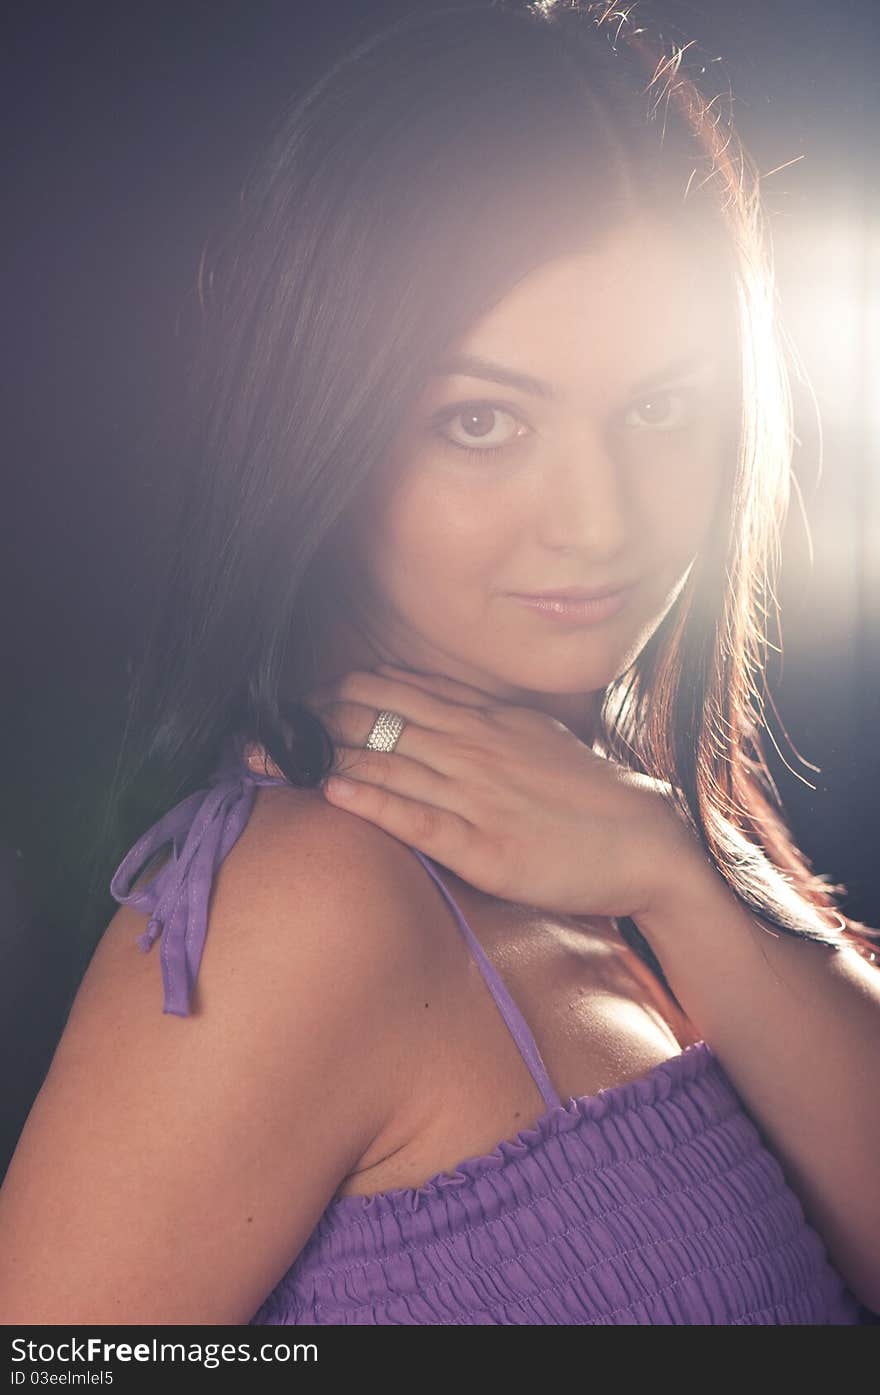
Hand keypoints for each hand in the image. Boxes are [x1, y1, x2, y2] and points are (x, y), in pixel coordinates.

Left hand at [280, 661, 700, 919]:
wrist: (648, 840)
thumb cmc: (587, 793)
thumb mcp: (531, 736)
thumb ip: (478, 717)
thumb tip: (423, 699)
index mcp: (481, 720)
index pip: (391, 689)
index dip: (331, 692)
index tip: (288, 702)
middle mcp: (472, 747)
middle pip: (373, 718)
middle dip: (306, 721)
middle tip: (253, 728)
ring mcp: (478, 794)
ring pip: (387, 760)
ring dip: (320, 757)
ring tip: (264, 756)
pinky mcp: (486, 846)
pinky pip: (421, 818)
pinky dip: (374, 801)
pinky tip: (334, 791)